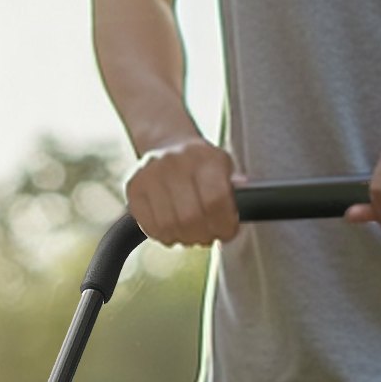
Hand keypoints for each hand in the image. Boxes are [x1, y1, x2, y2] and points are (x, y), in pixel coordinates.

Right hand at [125, 137, 240, 245]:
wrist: (165, 143)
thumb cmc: (200, 164)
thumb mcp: (224, 167)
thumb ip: (236, 188)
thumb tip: (247, 202)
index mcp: (203, 156)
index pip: (216, 201)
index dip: (225, 224)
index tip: (227, 231)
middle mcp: (174, 162)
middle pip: (191, 218)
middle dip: (204, 235)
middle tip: (208, 235)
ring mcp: (150, 174)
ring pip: (169, 226)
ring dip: (184, 238)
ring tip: (190, 232)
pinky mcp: (133, 187)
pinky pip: (150, 227)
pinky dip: (165, 235)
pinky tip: (173, 228)